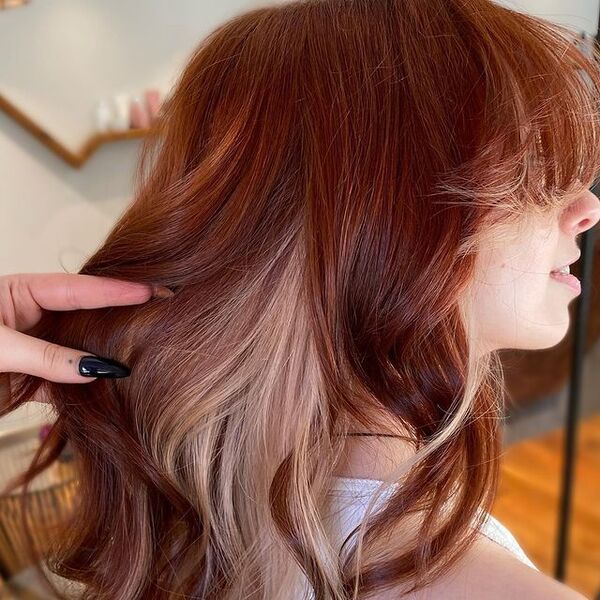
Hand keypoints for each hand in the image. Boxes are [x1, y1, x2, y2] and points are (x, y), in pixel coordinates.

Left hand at [0, 273, 172, 382]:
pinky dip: (85, 389)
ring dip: (105, 354)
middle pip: (85, 316)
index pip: (76, 289)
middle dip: (119, 314)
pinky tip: (110, 386)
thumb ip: (43, 356)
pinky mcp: (29, 383)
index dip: (113, 290)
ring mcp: (33, 351)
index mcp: (19, 294)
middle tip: (160, 308)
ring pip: (78, 351)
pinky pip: (64, 384)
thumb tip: (92, 368)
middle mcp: (31, 319)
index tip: (148, 291)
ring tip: (143, 347)